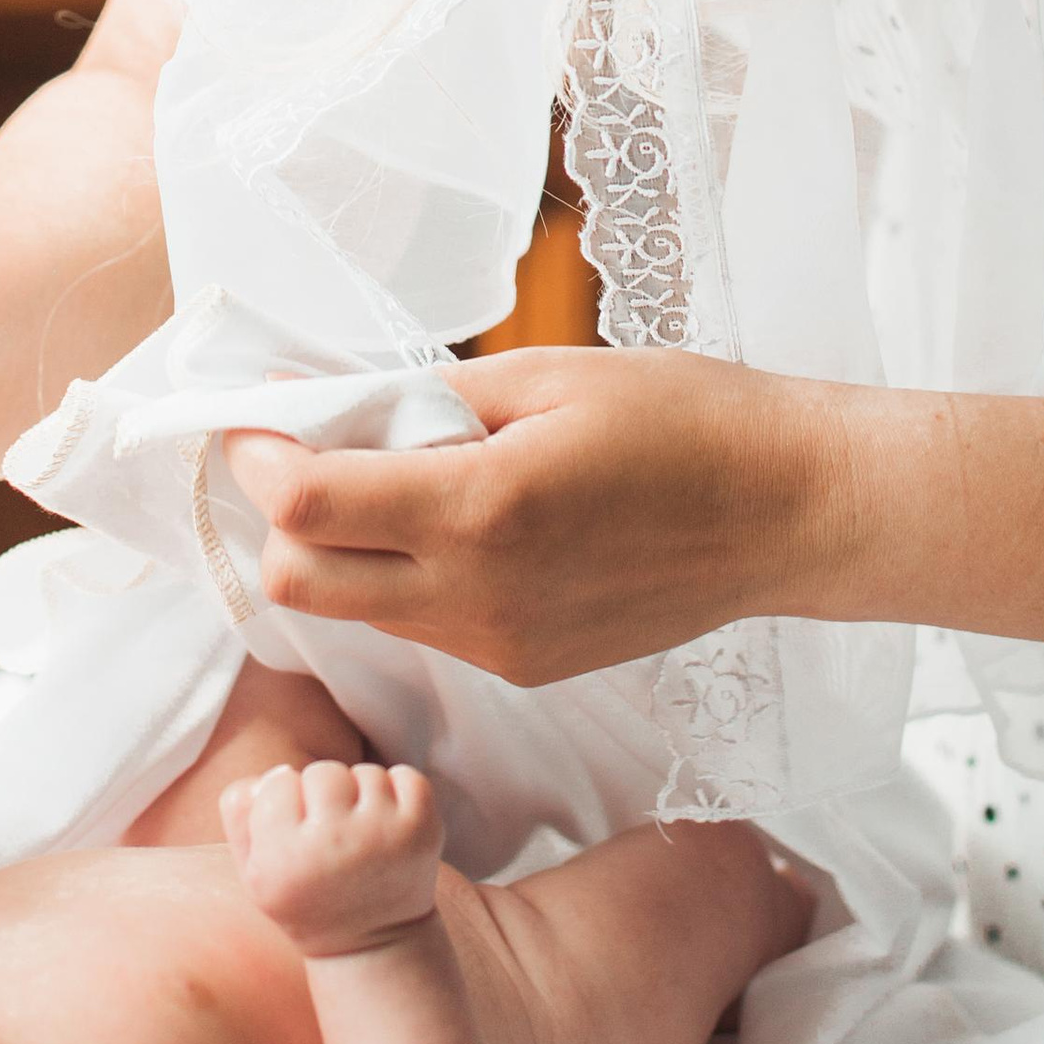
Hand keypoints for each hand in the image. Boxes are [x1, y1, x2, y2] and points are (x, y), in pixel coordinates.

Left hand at [222, 347, 847, 684]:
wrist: (789, 513)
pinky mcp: (525, 668)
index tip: (253, 414)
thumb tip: (317, 404)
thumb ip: (419, 397)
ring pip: (358, 611)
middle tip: (303, 449)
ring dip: (343, 546)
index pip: (305, 507)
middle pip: (300, 586)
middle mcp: (476, 599)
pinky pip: (423, 626)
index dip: (256, 455)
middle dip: (279, 517)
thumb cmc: (682, 419)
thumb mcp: (545, 375)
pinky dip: (405, 574)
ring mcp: (500, 648)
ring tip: (400, 473)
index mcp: (479, 511)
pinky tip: (460, 518)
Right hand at [222, 759, 445, 956]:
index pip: (277, 783)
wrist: (372, 944)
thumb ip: (241, 813)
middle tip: (330, 835)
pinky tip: (389, 828)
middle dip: (324, 795)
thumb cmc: (305, 898)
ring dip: (361, 795)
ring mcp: (383, 835)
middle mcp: (333, 845)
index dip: (285, 803)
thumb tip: (276, 772)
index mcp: (283, 859)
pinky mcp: (422, 829)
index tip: (295, 836)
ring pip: (364, 772)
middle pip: (322, 772)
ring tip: (360, 837)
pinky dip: (399, 792)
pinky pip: (406, 776)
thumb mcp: (254, 872)